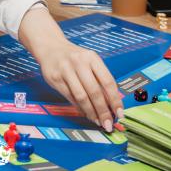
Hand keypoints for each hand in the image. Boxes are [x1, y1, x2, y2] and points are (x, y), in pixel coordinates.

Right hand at [18, 5, 122, 130]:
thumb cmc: (74, 57)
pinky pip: (70, 97)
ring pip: (81, 97)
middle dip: (103, 111)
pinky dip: (79, 108)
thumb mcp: (89, 61)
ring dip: (91, 112)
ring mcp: (65, 70)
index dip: (115, 100)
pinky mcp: (55, 78)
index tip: (119, 113)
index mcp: (91, 57)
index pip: (107, 81)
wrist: (51, 47)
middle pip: (94, 91)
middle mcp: (79, 62)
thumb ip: (99, 78)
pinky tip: (85, 113)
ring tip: (97, 121)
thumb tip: (111, 104)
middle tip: (108, 123)